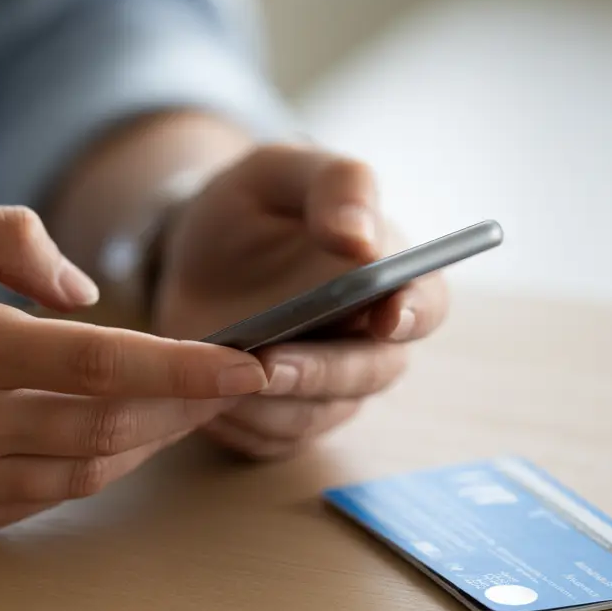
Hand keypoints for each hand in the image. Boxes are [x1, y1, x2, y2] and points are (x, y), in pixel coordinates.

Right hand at [0, 201, 265, 535]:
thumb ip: (3, 239)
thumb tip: (86, 292)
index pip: (104, 363)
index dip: (186, 369)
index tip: (247, 366)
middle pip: (114, 425)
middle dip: (188, 407)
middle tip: (233, 385)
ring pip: (90, 470)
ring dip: (151, 442)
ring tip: (188, 410)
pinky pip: (49, 498)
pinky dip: (98, 469)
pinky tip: (119, 441)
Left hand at [151, 146, 448, 458]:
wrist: (186, 256)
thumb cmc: (249, 207)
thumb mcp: (280, 171)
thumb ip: (335, 184)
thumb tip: (363, 240)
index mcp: (388, 275)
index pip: (426, 303)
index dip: (414, 313)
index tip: (387, 316)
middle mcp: (370, 340)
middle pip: (372, 372)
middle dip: (323, 371)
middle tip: (272, 363)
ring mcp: (329, 387)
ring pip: (321, 414)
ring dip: (276, 405)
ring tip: (221, 383)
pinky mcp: (285, 418)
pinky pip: (275, 439)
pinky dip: (243, 427)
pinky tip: (206, 403)